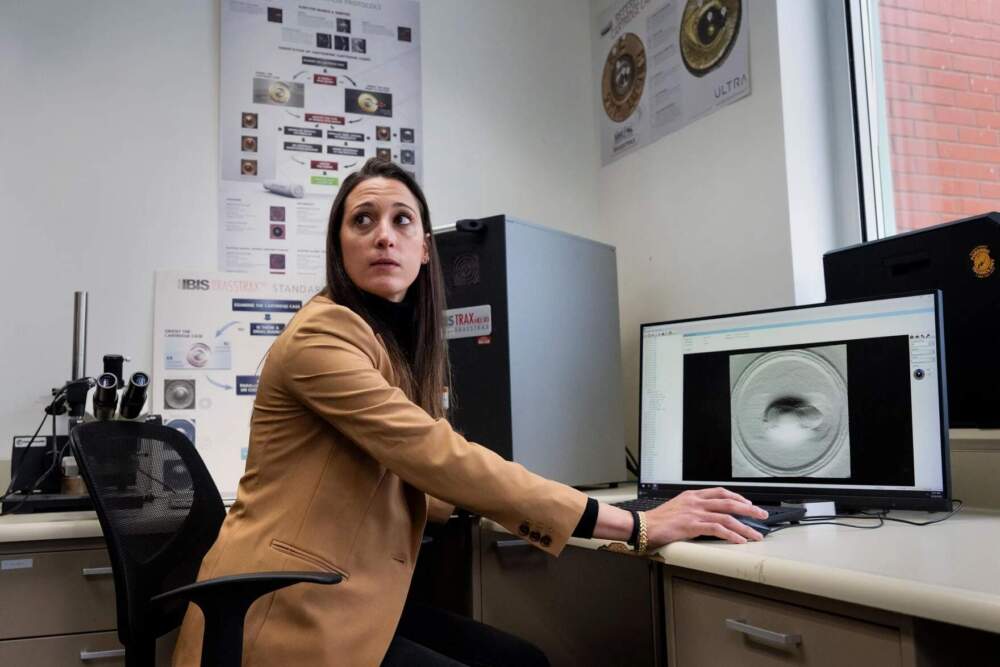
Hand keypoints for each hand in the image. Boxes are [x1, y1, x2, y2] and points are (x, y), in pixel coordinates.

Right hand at [644, 487, 768, 546]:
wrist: (642, 525)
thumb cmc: (656, 520)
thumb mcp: (676, 508)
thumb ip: (692, 510)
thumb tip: (705, 518)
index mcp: (692, 496)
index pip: (720, 492)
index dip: (737, 497)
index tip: (748, 503)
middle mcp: (695, 501)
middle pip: (729, 502)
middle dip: (749, 509)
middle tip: (761, 515)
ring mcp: (694, 513)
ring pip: (727, 517)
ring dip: (744, 526)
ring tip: (755, 534)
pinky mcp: (692, 525)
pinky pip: (717, 529)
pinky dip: (731, 535)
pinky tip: (739, 540)